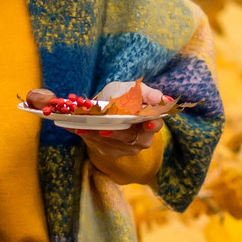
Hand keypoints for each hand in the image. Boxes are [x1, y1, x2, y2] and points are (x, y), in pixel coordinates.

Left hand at [45, 81, 171, 179]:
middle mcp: (141, 138)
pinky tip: (77, 129)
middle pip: (132, 138)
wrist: (106, 108)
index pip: (155, 125)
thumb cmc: (122, 96)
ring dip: (97, 135)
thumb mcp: (132, 89)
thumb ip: (147, 93)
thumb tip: (164, 98)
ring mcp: (127, 148)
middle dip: (117, 133)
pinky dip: (88, 136)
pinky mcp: (112, 152)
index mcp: (150, 121)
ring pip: (113, 143)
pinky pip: (100, 146)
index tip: (146, 124)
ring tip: (83, 127)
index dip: (151, 125)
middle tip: (104, 129)